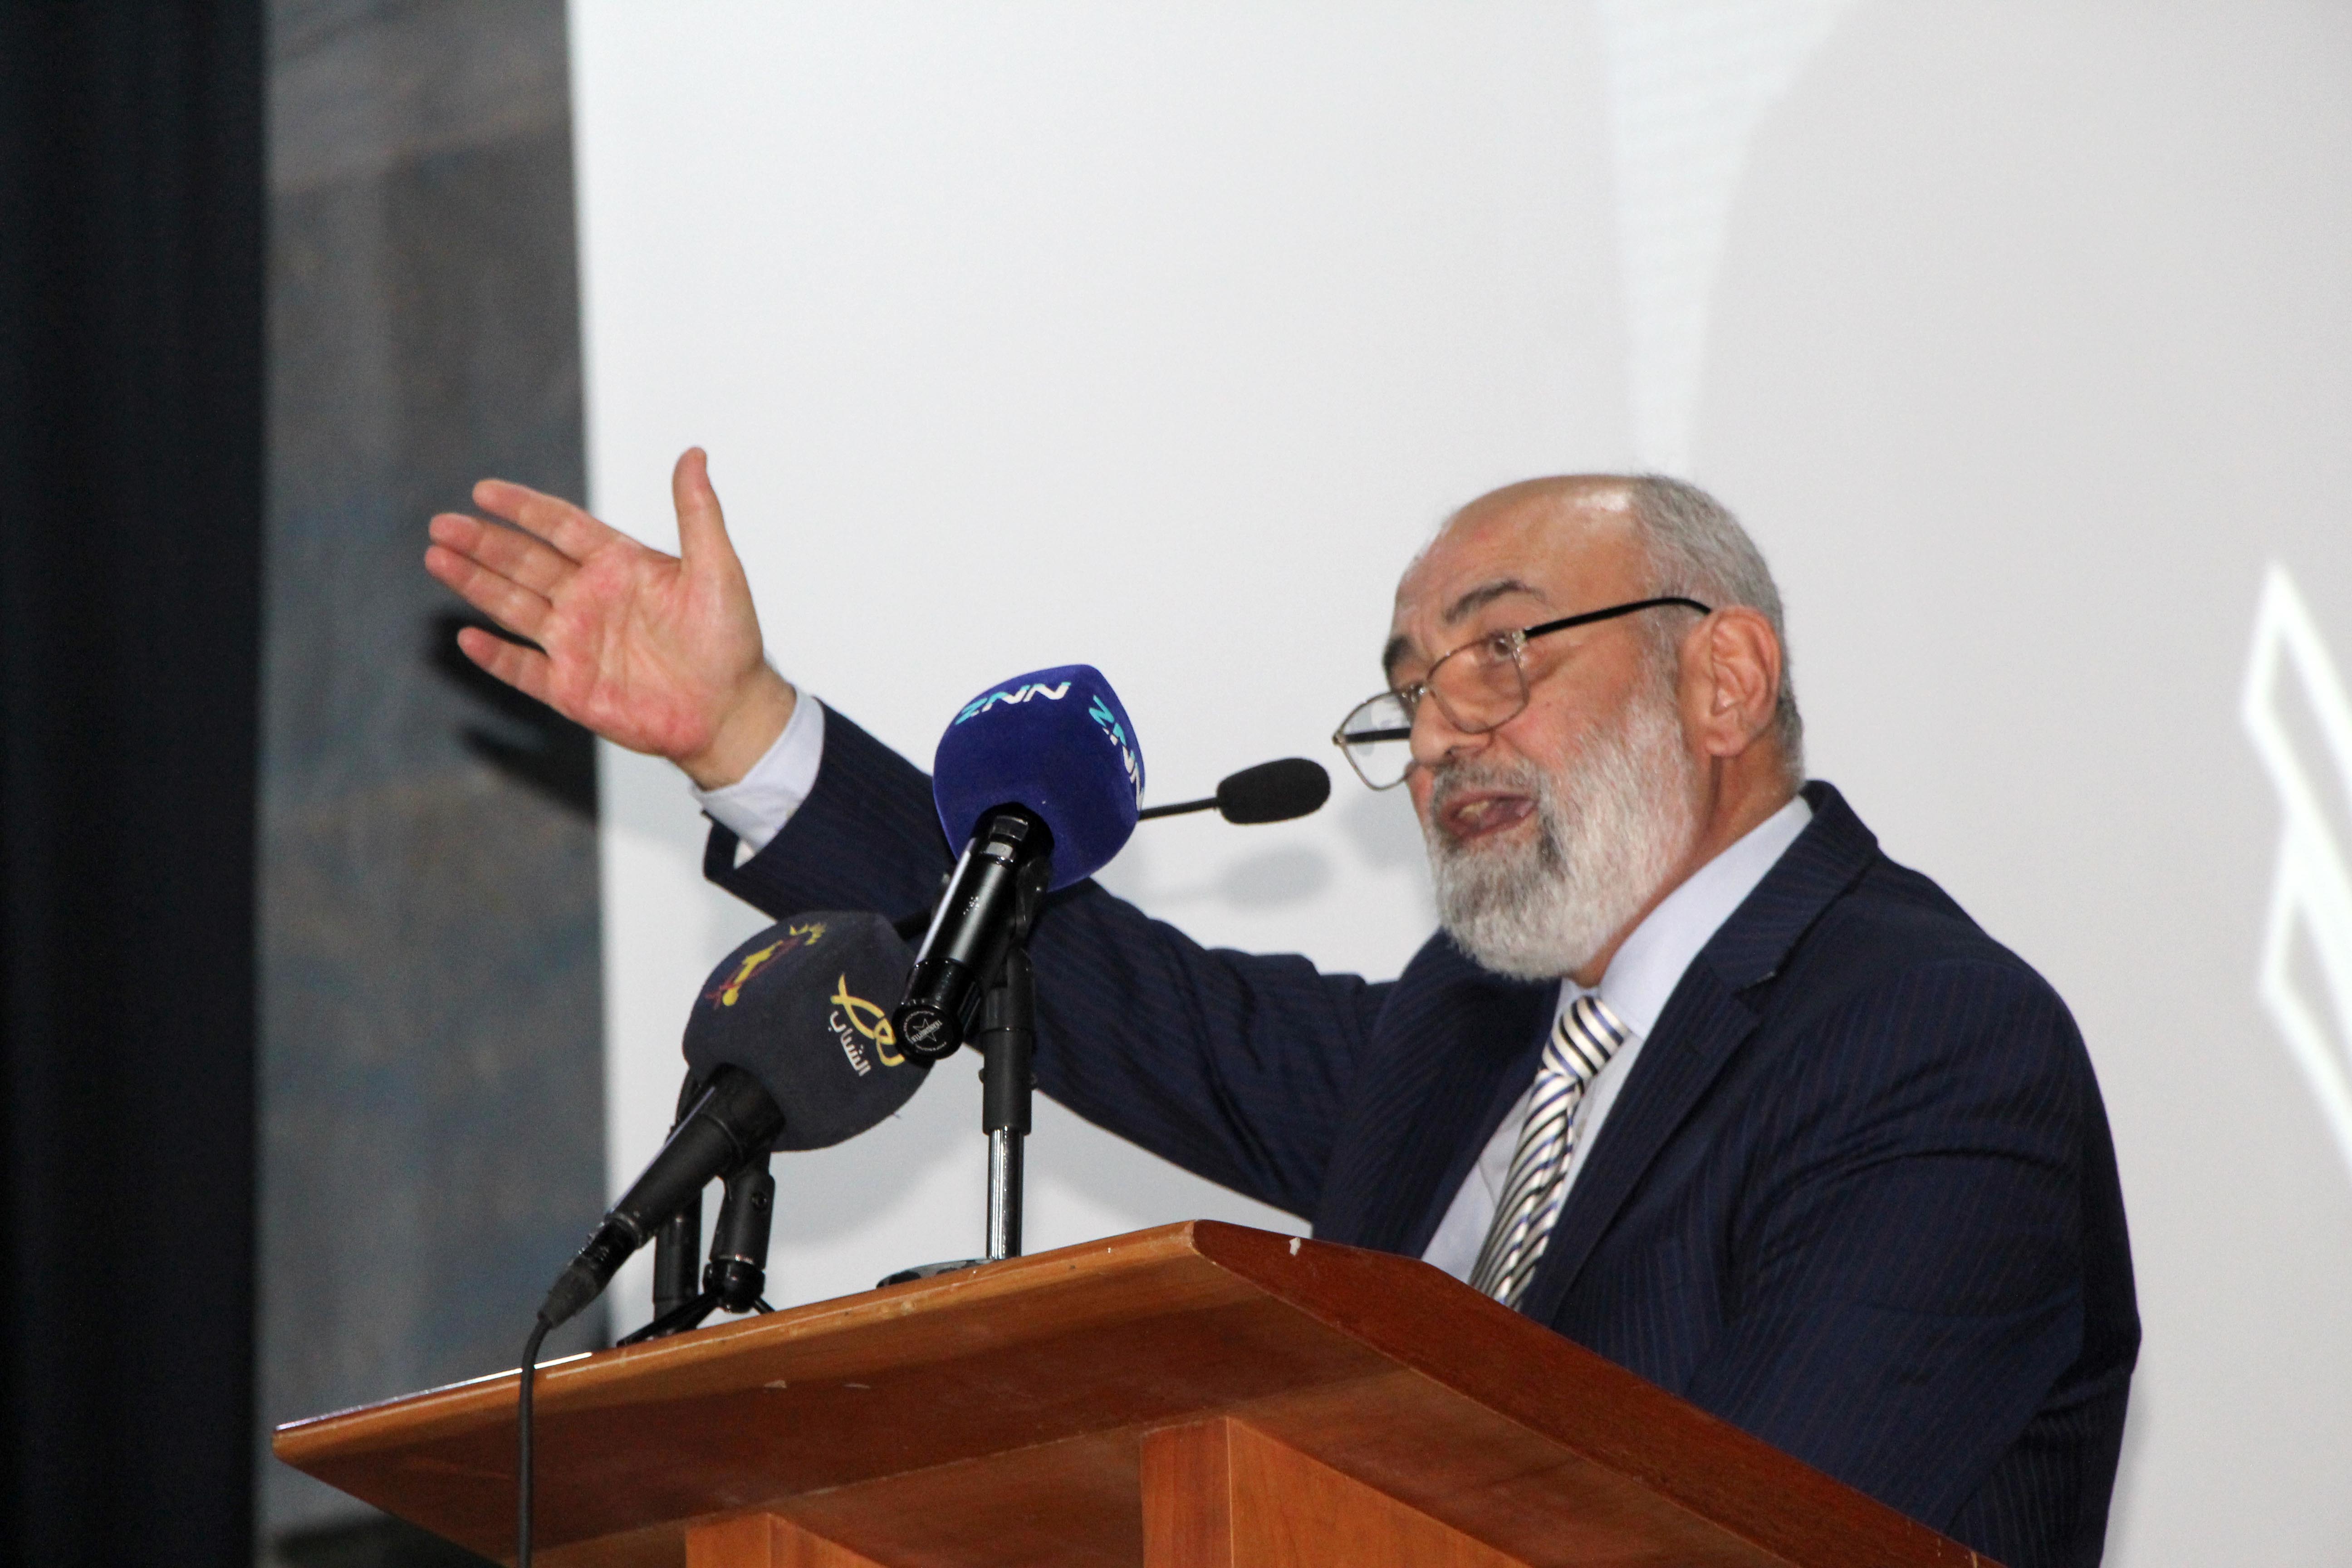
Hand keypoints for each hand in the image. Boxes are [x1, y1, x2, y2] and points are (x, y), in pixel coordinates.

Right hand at [423, 447, 794, 788]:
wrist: (731, 710)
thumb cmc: (729, 638)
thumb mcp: (717, 568)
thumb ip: (698, 512)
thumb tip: (694, 452)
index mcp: (619, 566)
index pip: (561, 527)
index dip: (524, 509)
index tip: (485, 490)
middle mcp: (589, 599)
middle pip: (525, 563)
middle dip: (483, 543)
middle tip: (442, 523)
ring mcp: (576, 644)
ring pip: (514, 607)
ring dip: (476, 584)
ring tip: (437, 557)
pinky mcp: (572, 689)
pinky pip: (524, 669)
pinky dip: (496, 656)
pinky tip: (467, 636)